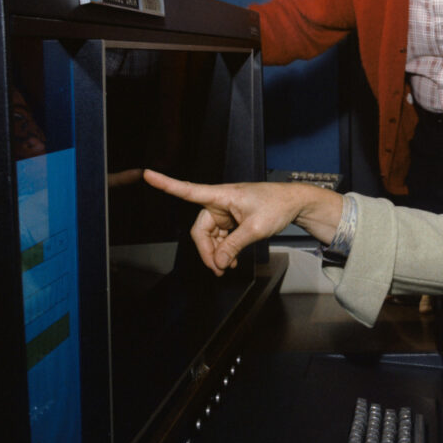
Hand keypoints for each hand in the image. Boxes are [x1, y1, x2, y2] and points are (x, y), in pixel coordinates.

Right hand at [143, 170, 342, 274]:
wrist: (294, 203)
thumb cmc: (277, 206)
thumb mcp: (255, 229)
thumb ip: (233, 246)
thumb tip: (217, 262)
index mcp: (221, 195)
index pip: (188, 190)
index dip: (166, 184)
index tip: (148, 174)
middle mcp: (219, 202)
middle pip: (200, 229)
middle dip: (206, 250)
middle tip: (218, 269)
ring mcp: (225, 211)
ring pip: (209, 236)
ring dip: (215, 253)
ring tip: (226, 267)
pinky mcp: (231, 219)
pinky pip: (220, 237)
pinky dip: (223, 249)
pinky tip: (229, 261)